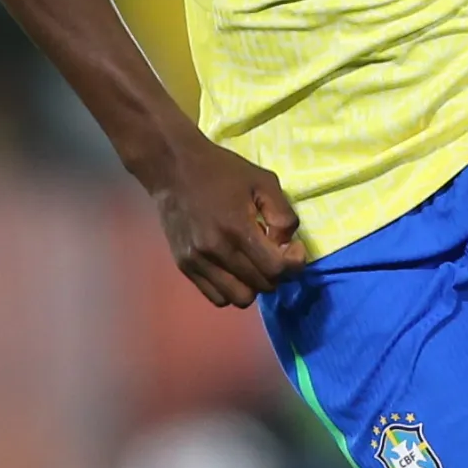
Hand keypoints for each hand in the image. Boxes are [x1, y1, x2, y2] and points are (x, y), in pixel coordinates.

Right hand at [141, 133, 306, 307]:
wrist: (173, 168)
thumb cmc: (222, 171)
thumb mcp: (263, 181)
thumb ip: (283, 214)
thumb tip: (286, 244)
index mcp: (237, 228)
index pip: (276, 269)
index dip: (294, 263)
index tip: (294, 248)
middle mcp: (217, 250)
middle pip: (261, 286)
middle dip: (277, 273)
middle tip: (274, 254)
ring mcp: (198, 261)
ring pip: (239, 299)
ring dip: (254, 286)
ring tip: (254, 265)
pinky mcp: (185, 266)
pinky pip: (216, 297)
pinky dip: (231, 289)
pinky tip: (234, 269)